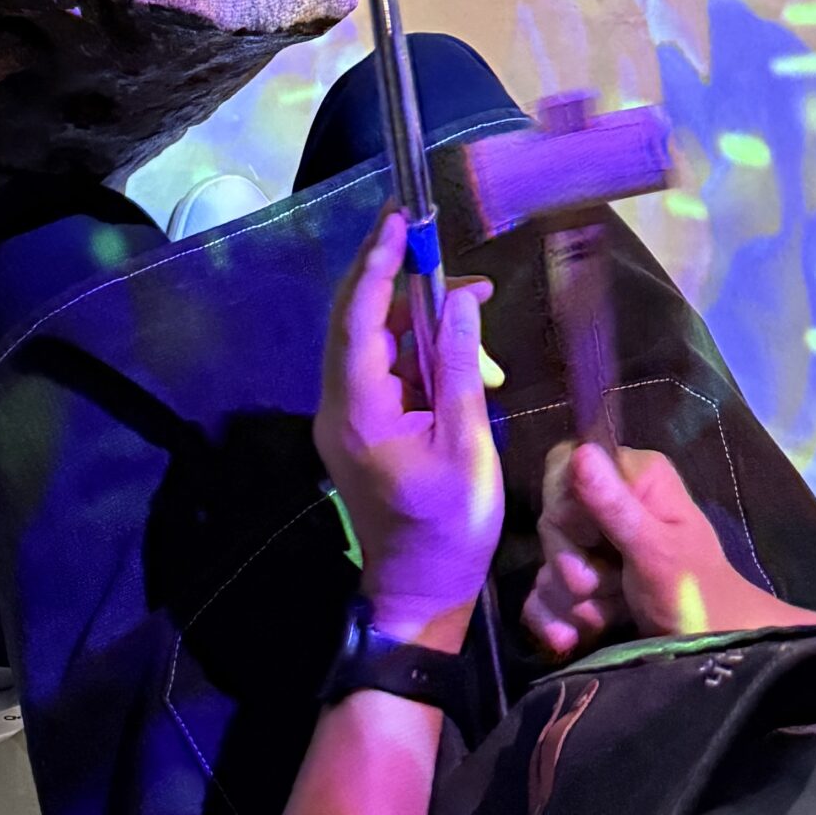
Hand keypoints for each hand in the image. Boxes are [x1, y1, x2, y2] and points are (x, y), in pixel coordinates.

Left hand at [315, 210, 503, 642]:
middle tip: (440, 245)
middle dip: (400, 278)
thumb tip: (459, 300)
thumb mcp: (467, 445)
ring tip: (475, 310)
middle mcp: (340, 405)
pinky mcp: (362, 427)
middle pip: (359, 320)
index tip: (401, 219)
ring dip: (421, 320)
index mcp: (358, 409)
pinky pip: (385, 368)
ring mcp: (347, 417)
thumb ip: (461, 366)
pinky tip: (462, 352)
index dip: (378, 262)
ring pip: (375, 341)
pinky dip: (420, 351)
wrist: (421, 595)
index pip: (358, 316)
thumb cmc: (449, 529)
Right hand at [525, 441, 815, 654]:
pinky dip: (553, 618)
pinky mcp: (585, 584)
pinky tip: (569, 637)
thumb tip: (581, 452)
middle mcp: (612, 502)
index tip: (588, 539)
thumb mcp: (657, 551)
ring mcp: (595, 547)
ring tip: (604, 618)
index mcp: (634, 476)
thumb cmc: (696, 594)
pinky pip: (545, 593)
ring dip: (570, 599)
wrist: (710, 650)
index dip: (566, 504)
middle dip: (571, 562)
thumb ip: (615, 506)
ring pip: (548, 562)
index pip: (567, 463)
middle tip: (601, 587)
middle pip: (553, 518)